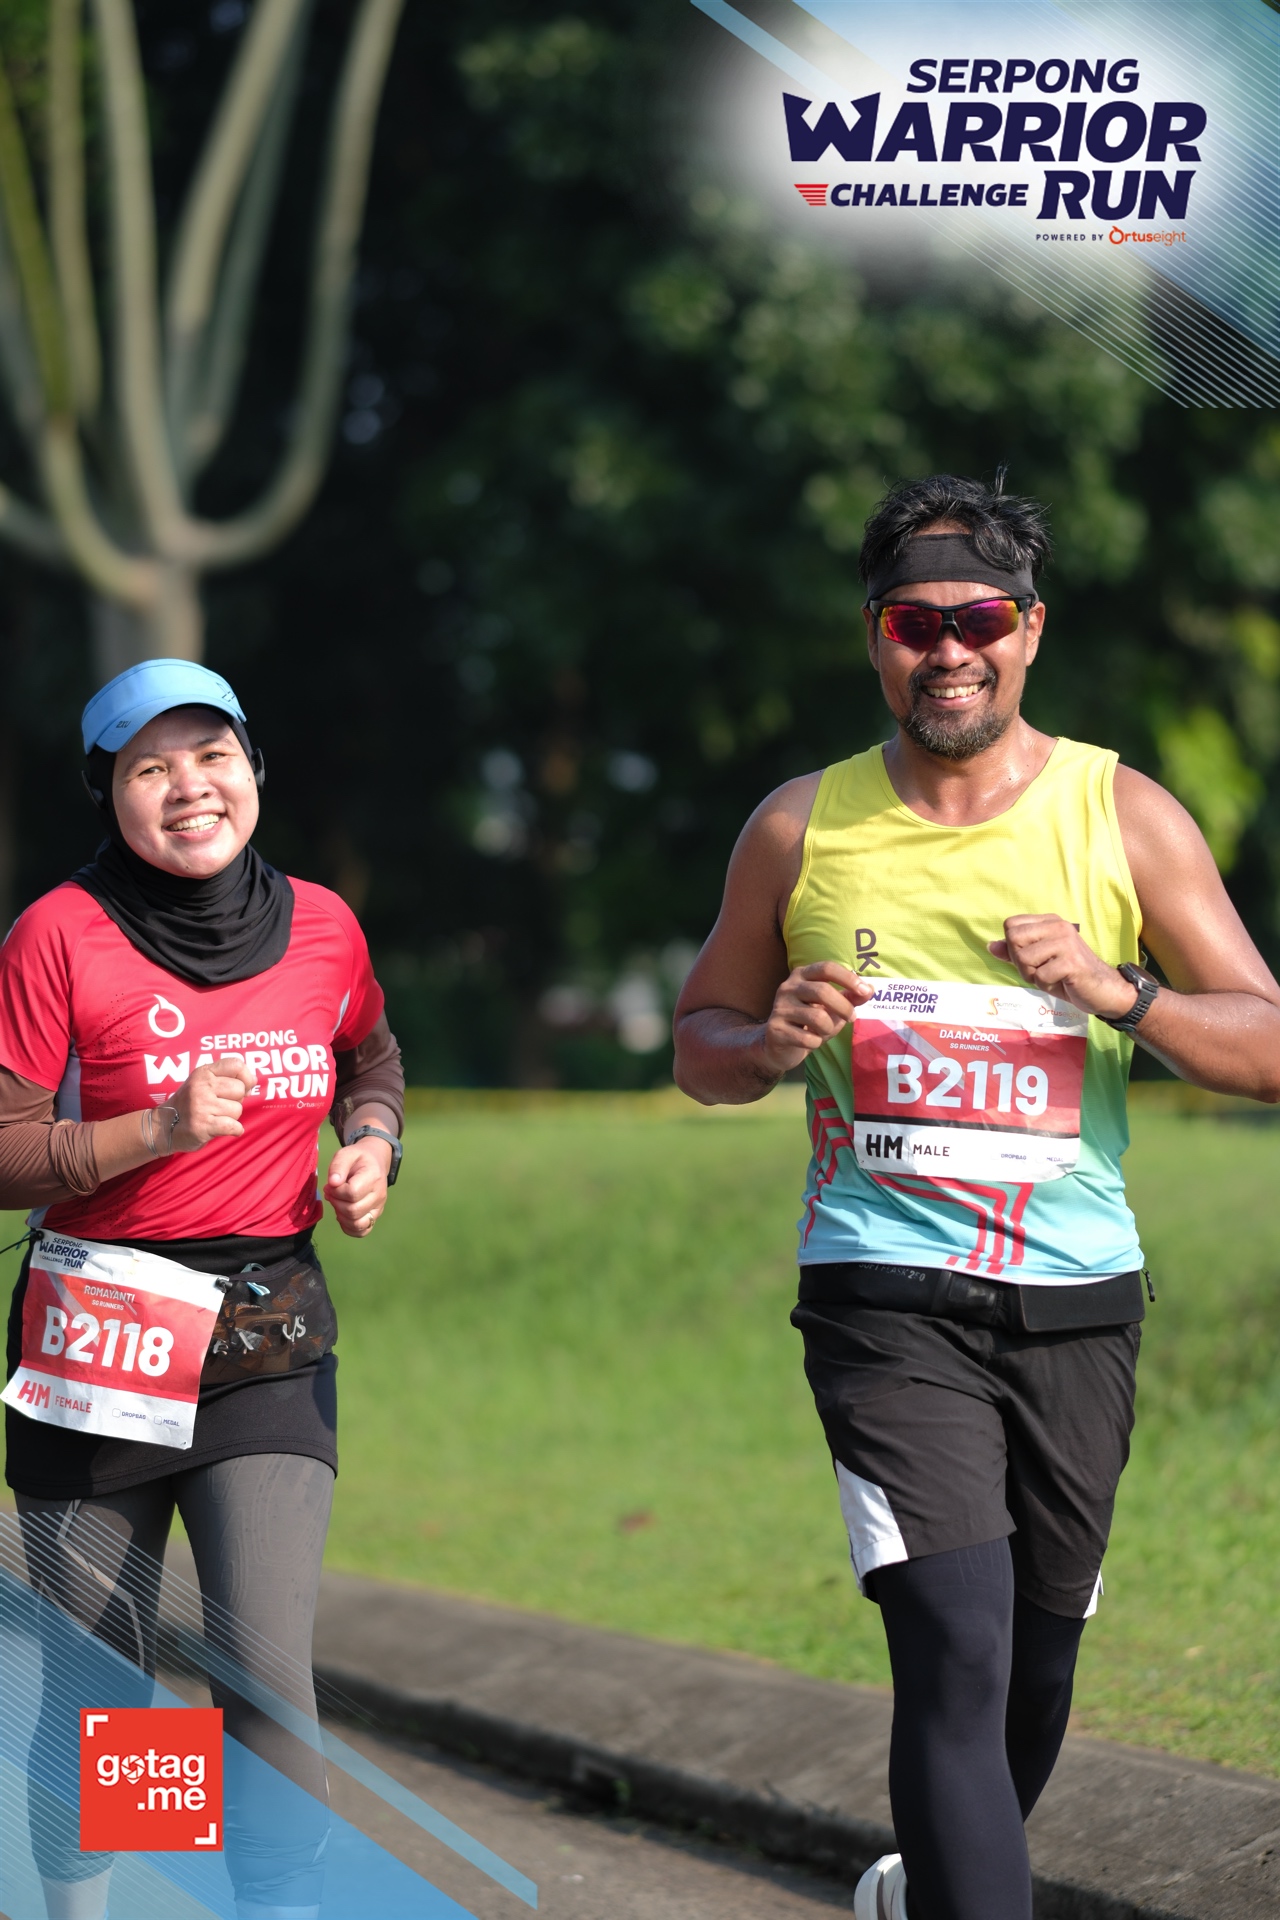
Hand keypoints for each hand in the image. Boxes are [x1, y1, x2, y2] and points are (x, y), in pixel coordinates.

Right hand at [169, 1055, 257, 1151]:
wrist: (163, 1127)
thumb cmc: (190, 1104)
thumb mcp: (202, 1083)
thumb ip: (226, 1077)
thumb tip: (253, 1080)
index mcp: (203, 1073)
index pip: (236, 1064)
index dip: (246, 1077)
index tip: (243, 1087)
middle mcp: (201, 1086)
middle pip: (240, 1089)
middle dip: (235, 1100)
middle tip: (219, 1107)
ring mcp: (201, 1106)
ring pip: (237, 1110)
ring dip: (231, 1117)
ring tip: (214, 1117)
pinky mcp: (203, 1126)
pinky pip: (234, 1126)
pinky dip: (234, 1130)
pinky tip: (221, 1128)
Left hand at [323, 1139, 391, 1237]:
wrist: (375, 1162)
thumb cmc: (358, 1159)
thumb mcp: (346, 1154)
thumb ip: (338, 1166)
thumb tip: (333, 1183)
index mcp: (373, 1177)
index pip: (352, 1193)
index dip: (337, 1192)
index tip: (331, 1185)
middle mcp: (379, 1195)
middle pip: (353, 1211)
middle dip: (336, 1204)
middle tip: (331, 1194)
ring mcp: (378, 1208)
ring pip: (358, 1224)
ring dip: (341, 1217)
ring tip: (337, 1204)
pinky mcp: (375, 1216)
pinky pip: (362, 1231)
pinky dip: (349, 1228)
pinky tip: (342, 1216)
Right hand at [758, 962, 873, 1075]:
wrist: (779, 1045)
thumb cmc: (809, 1021)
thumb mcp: (832, 1007)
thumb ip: (850, 998)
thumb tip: (870, 990)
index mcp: (802, 975)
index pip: (827, 968)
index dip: (848, 978)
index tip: (865, 991)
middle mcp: (788, 987)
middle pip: (822, 991)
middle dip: (843, 1007)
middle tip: (852, 1018)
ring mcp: (779, 1007)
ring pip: (817, 1017)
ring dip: (829, 1029)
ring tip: (824, 1032)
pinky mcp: (775, 1029)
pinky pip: (808, 1038)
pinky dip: (816, 1043)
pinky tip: (809, 1042)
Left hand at [988, 915, 1137, 1019]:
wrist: (1104, 990)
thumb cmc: (1068, 976)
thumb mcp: (1038, 962)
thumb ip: (1015, 952)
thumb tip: (990, 946)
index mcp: (1049, 922)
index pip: (1010, 926)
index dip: (1013, 947)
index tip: (1031, 958)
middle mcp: (1058, 926)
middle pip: (1013, 938)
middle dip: (1020, 962)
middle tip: (1040, 970)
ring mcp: (1066, 942)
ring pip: (1024, 958)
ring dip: (1033, 975)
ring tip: (1052, 976)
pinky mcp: (1072, 962)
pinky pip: (1040, 975)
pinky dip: (1046, 984)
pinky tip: (1062, 981)